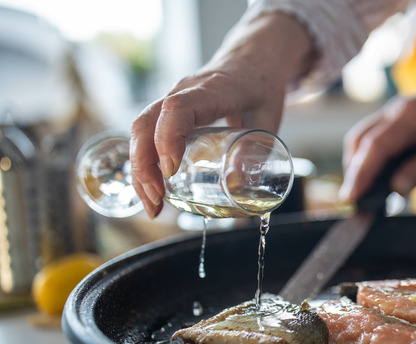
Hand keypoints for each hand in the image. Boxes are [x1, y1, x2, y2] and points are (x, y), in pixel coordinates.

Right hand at [129, 12, 313, 217]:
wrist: (253, 58)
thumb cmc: (262, 86)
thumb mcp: (269, 117)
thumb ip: (257, 148)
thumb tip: (238, 184)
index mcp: (212, 90)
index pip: (178, 108)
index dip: (168, 138)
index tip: (170, 170)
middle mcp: (183, 91)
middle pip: (146, 122)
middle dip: (144, 164)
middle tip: (157, 200)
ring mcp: (171, 99)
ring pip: (140, 130)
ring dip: (139, 169)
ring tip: (152, 206)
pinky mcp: (169, 111)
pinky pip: (147, 134)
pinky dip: (145, 164)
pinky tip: (153, 192)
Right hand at [339, 54, 415, 201]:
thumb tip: (396, 188)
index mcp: (410, 117)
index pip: (376, 146)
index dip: (361, 174)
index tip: (351, 199)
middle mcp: (395, 113)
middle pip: (360, 143)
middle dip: (354, 175)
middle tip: (356, 206)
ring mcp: (393, 115)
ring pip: (362, 141)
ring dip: (359, 168)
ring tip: (365, 197)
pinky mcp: (396, 122)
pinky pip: (373, 140)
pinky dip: (369, 160)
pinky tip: (378, 180)